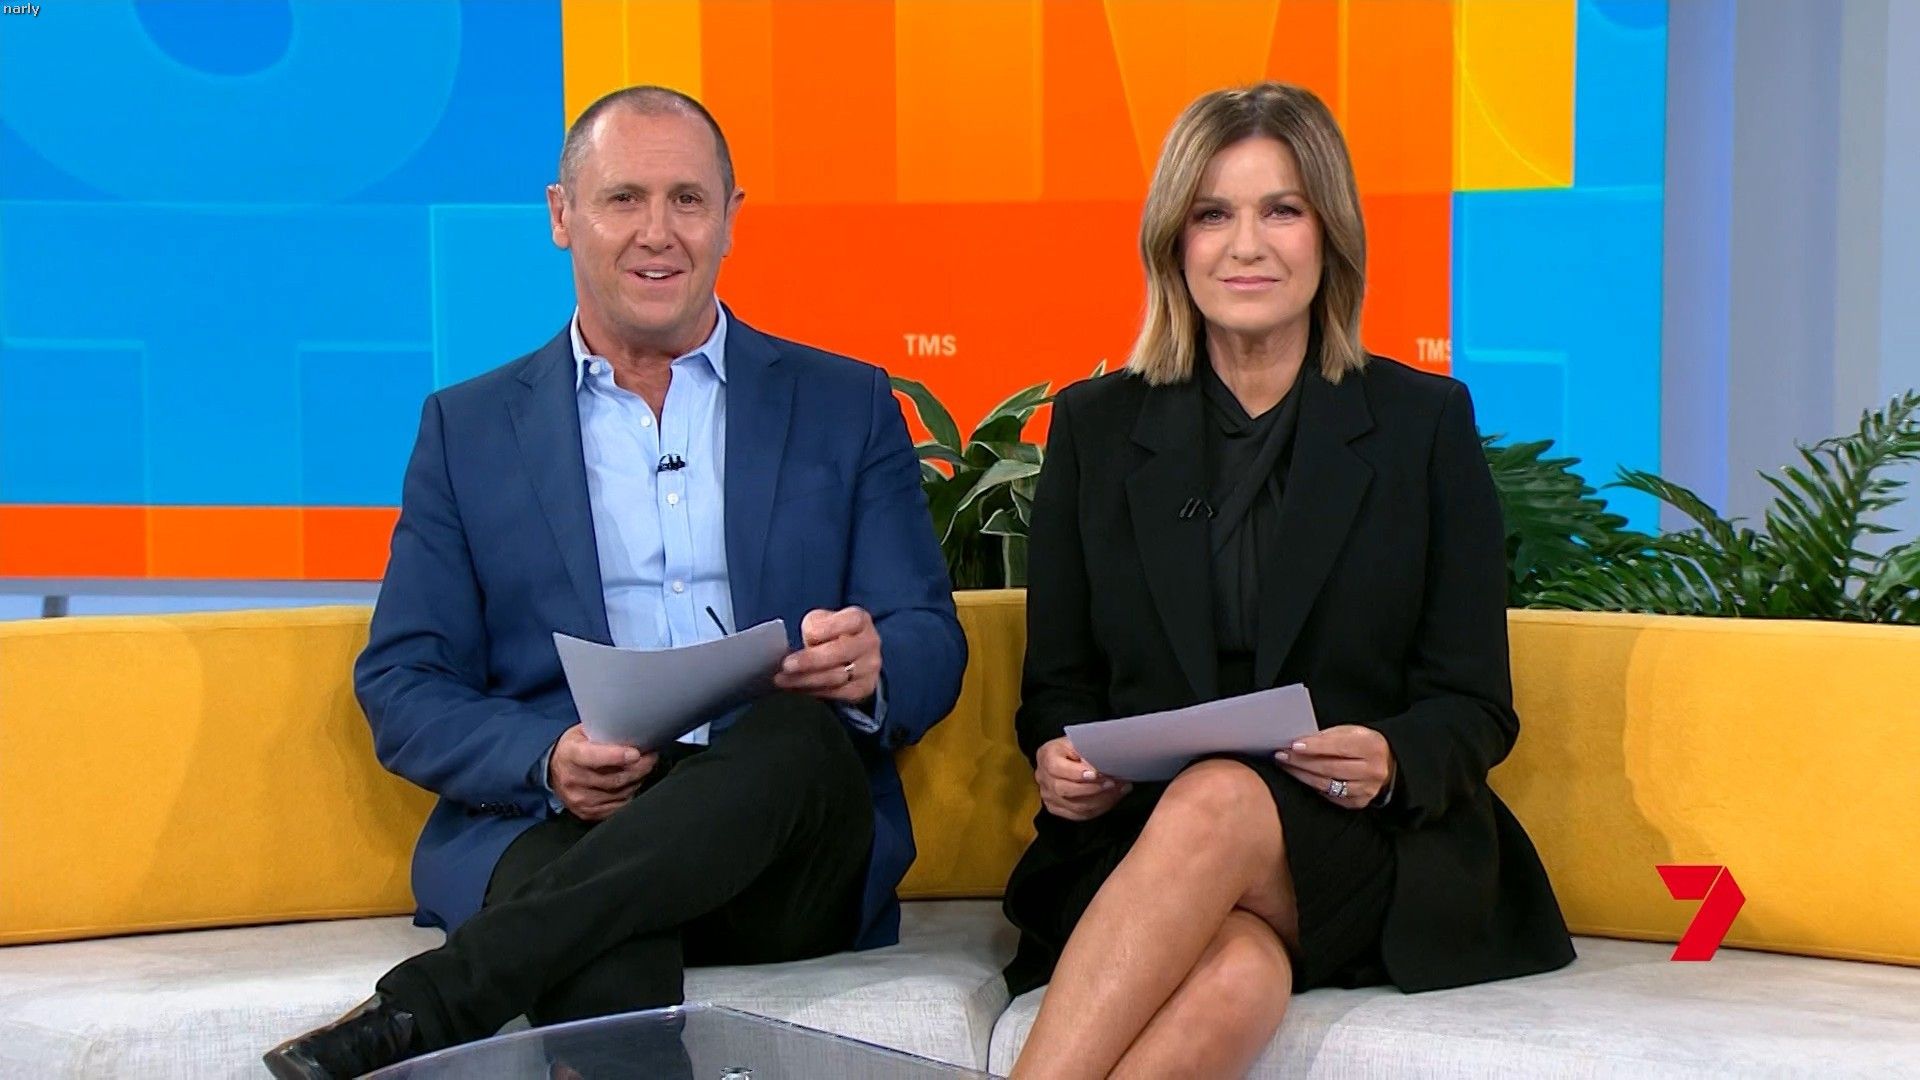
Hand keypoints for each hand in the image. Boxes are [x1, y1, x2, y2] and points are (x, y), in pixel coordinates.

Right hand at [547, 724, 657, 821]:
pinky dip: (629, 794)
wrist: (554, 771)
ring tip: (642, 768)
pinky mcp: (587, 812)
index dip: (617, 756)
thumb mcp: (582, 732)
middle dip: (639, 768)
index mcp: (571, 755)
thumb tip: (632, 731)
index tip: (636, 753)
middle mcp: (573, 779)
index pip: (594, 757)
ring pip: (620, 793)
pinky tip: (631, 783)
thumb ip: (603, 732)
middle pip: (614, 778)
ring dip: (637, 780)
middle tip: (651, 757)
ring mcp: (580, 799)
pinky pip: (618, 806)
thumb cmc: (574, 748)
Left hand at [772, 607, 881, 703]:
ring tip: (782, 679)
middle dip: (809, 661)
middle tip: (785, 665)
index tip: (804, 637)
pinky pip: (836, 693)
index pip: (842, 623)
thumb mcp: (821, 620)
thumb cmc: (831, 634)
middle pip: (838, 652)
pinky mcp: (864, 688)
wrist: (853, 655)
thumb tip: (792, 649)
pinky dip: (813, 691)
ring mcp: (870, 667)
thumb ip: (812, 628)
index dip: (822, 631)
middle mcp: (870, 642)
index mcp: (859, 619)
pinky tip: (796, 687)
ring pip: (835, 677)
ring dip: (804, 679)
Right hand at [1035, 737, 1131, 821]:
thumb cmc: (1077, 746)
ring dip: (1100, 800)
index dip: (1077, 773)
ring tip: (1118, 790)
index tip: (1098, 773)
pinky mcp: (1055, 807)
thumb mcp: (1081, 740)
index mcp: (1046, 755)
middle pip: (1064, 789)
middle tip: (1113, 783)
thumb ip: (1088, 751)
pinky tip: (1111, 799)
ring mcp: (1048, 795)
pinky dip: (1098, 808)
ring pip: (1074, 806)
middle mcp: (1043, 777)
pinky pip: (1078, 815)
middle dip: (1092, 788)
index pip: (1056, 767)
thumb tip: (1100, 767)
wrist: (1068, 756)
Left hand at [1275, 725, 1394, 808]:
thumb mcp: (1350, 732)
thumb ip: (1328, 737)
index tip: (1293, 746)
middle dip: (1302, 762)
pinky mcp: (1358, 802)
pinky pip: (1330, 796)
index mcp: (1372, 746)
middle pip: (1330, 768)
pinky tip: (1301, 777)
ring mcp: (1366, 789)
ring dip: (1302, 775)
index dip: (1315, 746)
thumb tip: (1298, 742)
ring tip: (1286, 766)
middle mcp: (1372, 770)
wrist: (1386, 764)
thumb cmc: (1362, 745)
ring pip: (1327, 784)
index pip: (1339, 747)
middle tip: (1281, 756)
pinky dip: (1312, 786)